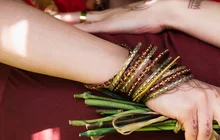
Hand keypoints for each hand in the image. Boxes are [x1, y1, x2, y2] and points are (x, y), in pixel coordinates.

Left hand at [53, 0, 172, 33]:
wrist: (162, 12)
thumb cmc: (155, 20)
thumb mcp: (141, 25)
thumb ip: (133, 29)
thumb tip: (132, 40)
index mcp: (114, 16)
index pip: (91, 17)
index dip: (78, 18)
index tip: (65, 19)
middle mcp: (107, 15)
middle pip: (82, 16)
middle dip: (66, 18)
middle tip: (51, 18)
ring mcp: (107, 19)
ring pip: (81, 20)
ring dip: (66, 21)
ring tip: (51, 21)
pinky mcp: (109, 24)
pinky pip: (88, 27)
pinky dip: (76, 28)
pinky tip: (65, 29)